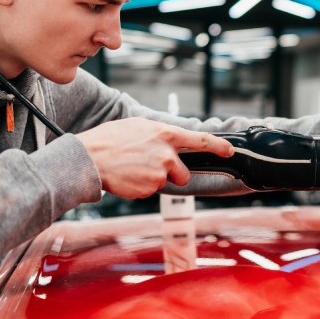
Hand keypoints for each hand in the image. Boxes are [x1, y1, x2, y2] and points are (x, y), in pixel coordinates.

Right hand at [77, 118, 233, 198]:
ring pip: (166, 183)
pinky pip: (151, 191)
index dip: (219, 146)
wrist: (90, 158)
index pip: (201, 141)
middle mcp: (167, 154)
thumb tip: (173, 140)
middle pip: (183, 174)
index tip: (230, 151)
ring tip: (134, 169)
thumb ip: (161, 134)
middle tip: (149, 166)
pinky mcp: (149, 189)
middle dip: (172, 175)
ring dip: (155, 180)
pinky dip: (141, 187)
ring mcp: (159, 173)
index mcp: (166, 134)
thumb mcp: (139, 126)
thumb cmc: (111, 139)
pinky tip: (128, 177)